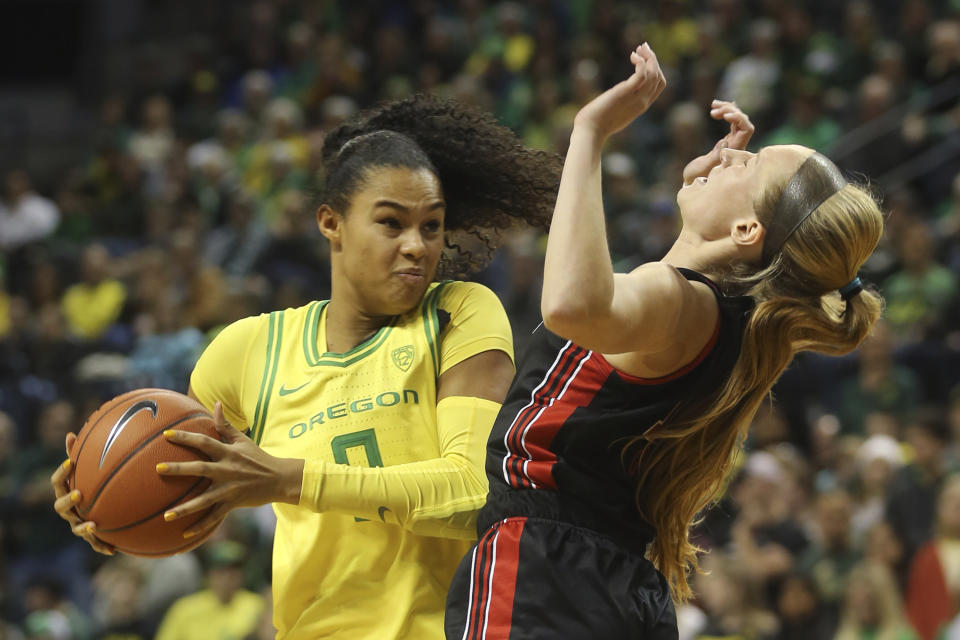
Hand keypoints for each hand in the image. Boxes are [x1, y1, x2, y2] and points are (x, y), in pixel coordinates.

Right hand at [51, 433, 115, 554]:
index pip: (57, 482)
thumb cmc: (93, 483)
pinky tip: (113, 550)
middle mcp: (69, 509)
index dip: (62, 472)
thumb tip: (71, 433)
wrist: (103, 508)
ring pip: (76, 528)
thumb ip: (81, 454)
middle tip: (80, 493)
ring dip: (83, 528)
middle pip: (61, 507)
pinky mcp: (91, 536)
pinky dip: (102, 546)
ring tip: (94, 525)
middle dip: (68, 501)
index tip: (72, 462)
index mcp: (67, 490)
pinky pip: (95, 543)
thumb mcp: (90, 468)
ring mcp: (78, 523)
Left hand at [157, 402, 302, 538]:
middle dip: (179, 468)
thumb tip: (216, 404)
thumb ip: (226, 425)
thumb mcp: (243, 440)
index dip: (186, 437)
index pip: (204, 441)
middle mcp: (227, 470)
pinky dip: (201, 526)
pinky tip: (184, 533)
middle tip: (158, 468)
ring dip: (186, 508)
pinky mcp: (233, 504)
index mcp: (229, 453)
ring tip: (167, 514)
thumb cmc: (258, 458)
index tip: (165, 435)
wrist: (279, 479)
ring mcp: (230, 489)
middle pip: (200, 468)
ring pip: (205, 499)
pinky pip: (215, 516)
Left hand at [573, 43, 666, 140]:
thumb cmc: (596, 124)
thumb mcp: (615, 112)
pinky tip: (633, 56)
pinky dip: (640, 62)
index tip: (646, 57)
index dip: (656, 69)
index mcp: (641, 106)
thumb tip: (615, 97)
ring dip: (649, 57)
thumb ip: (621, 103)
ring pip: (653, 74)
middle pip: (659, 77)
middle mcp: (642, 102)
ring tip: (639, 48)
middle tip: (643, 47)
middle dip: (653, 59)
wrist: (590, 132)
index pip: (659, 85)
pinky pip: (641, 74)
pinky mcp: (625, 93)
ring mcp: (635, 98)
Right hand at [682, 100, 755, 184]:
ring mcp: (732, 143)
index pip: (747, 129)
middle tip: (712, 110)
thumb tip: (726, 140)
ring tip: (713, 105)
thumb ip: (716, 155)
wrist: (692, 183)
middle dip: (730, 111)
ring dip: (727, 109)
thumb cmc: (696, 178)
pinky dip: (725, 113)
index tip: (724, 115)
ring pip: (737, 120)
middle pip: (743, 121)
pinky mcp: (725, 141)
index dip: (739, 118)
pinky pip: (731, 123)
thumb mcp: (703, 168)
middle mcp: (736, 146)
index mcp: (734, 151)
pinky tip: (718, 107)